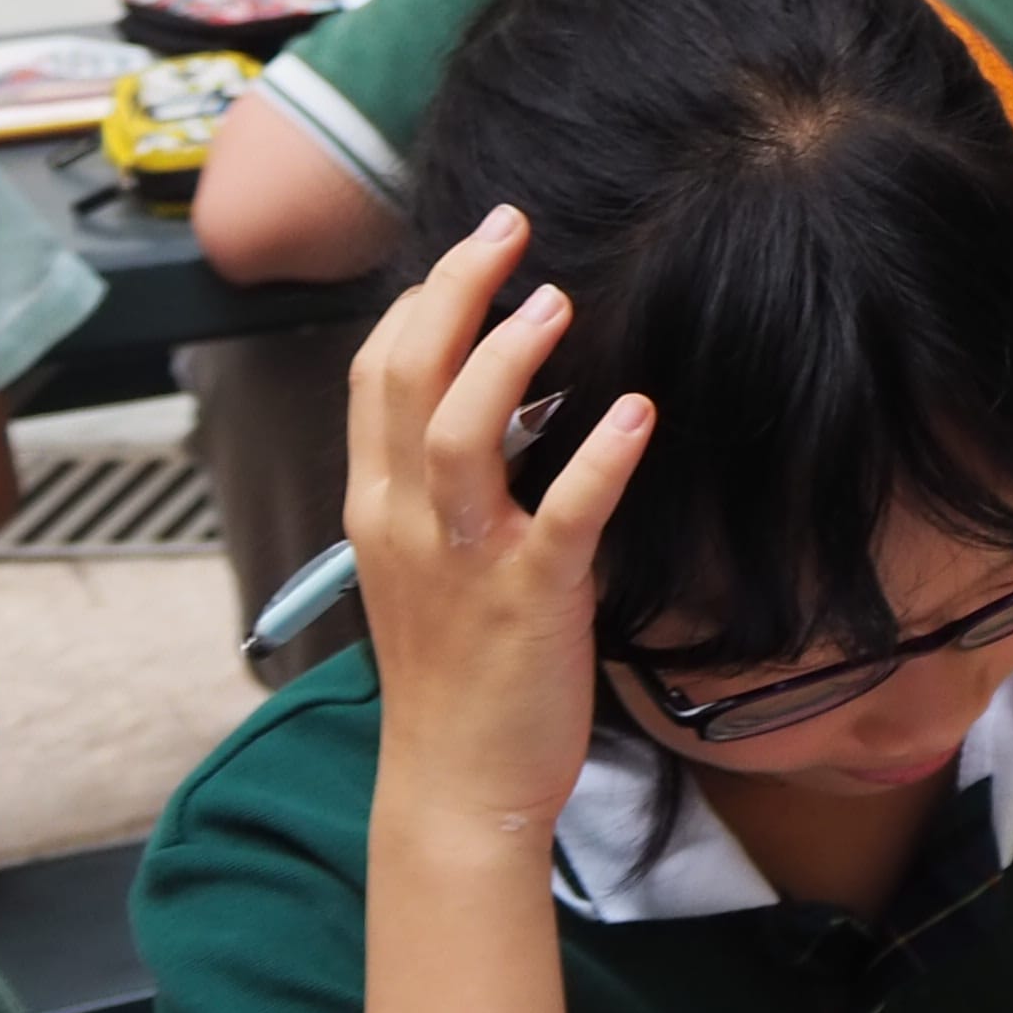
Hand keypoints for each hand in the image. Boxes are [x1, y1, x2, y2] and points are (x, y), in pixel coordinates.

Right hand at [348, 205, 651, 833]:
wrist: (456, 783)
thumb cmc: (454, 675)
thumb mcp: (425, 566)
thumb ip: (442, 491)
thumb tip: (499, 412)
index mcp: (378, 508)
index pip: (376, 376)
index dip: (420, 301)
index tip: (472, 250)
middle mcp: (405, 522)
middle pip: (405, 377)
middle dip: (454, 292)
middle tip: (510, 229)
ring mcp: (463, 560)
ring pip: (461, 432)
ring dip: (508, 359)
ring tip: (556, 303)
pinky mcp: (529, 598)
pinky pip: (563, 512)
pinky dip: (599, 456)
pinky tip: (636, 412)